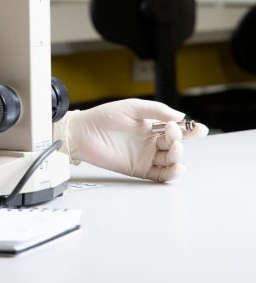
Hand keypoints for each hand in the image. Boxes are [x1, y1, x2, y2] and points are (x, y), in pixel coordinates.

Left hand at [53, 99, 207, 181]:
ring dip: (177, 156)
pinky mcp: (139, 169)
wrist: (82, 132)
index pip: (175, 129)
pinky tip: (176, 168)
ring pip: (170, 160)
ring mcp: (145, 156)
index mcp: (151, 126)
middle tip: (172, 134)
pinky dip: (170, 173)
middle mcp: (150, 142)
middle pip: (175, 145)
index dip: (189, 130)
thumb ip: (155, 110)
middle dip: (179, 140)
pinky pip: (160, 175)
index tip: (199, 129)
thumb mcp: (131, 107)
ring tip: (174, 149)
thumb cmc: (103, 116)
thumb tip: (180, 117)